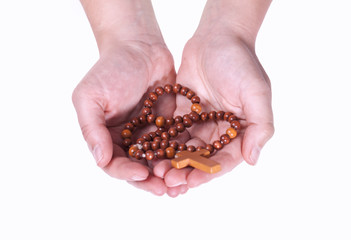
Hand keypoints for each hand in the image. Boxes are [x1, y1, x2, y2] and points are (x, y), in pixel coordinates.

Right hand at [72, 41, 187, 195]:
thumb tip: (100, 160)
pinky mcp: (169, 126)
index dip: (126, 172)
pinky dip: (182, 157)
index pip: (114, 164)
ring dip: (169, 174)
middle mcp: (128, 140)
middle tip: (166, 190)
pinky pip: (176, 145)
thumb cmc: (109, 69)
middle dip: (151, 181)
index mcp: (107, 137)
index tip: (141, 174)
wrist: (139, 47)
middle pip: (139, 168)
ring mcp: (149, 135)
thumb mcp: (90, 96)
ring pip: (159, 161)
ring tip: (182, 185)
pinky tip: (192, 164)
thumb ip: (91, 128)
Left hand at [154, 13, 273, 188]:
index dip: (209, 172)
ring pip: (185, 149)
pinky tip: (150, 153)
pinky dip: (163, 144)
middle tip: (169, 181)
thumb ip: (260, 126)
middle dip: (186, 171)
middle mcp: (220, 131)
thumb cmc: (241, 63)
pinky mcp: (183, 114)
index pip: (225, 159)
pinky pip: (173, 133)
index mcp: (240, 131)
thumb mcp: (257, 93)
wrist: (217, 37)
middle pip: (202, 158)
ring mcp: (201, 123)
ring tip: (157, 172)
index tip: (192, 181)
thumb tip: (253, 159)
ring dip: (172, 162)